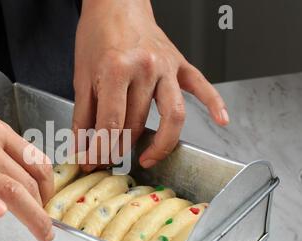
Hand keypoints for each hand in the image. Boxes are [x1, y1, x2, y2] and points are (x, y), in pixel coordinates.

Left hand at [73, 0, 228, 169]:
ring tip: (148, 159)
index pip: (111, 124)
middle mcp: (146, 69)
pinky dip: (214, 104)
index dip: (99, 149)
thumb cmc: (97, 36)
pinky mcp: (181, 64)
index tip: (92, 161)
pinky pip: (201, 86)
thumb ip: (83, 115)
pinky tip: (222, 120)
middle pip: (138, 124)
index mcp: (117, 70)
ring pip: (172, 116)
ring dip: (161, 144)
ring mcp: (167, 67)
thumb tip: (81, 147)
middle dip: (121, 148)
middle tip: (109, 160)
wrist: (116, 3)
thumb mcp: (82, 76)